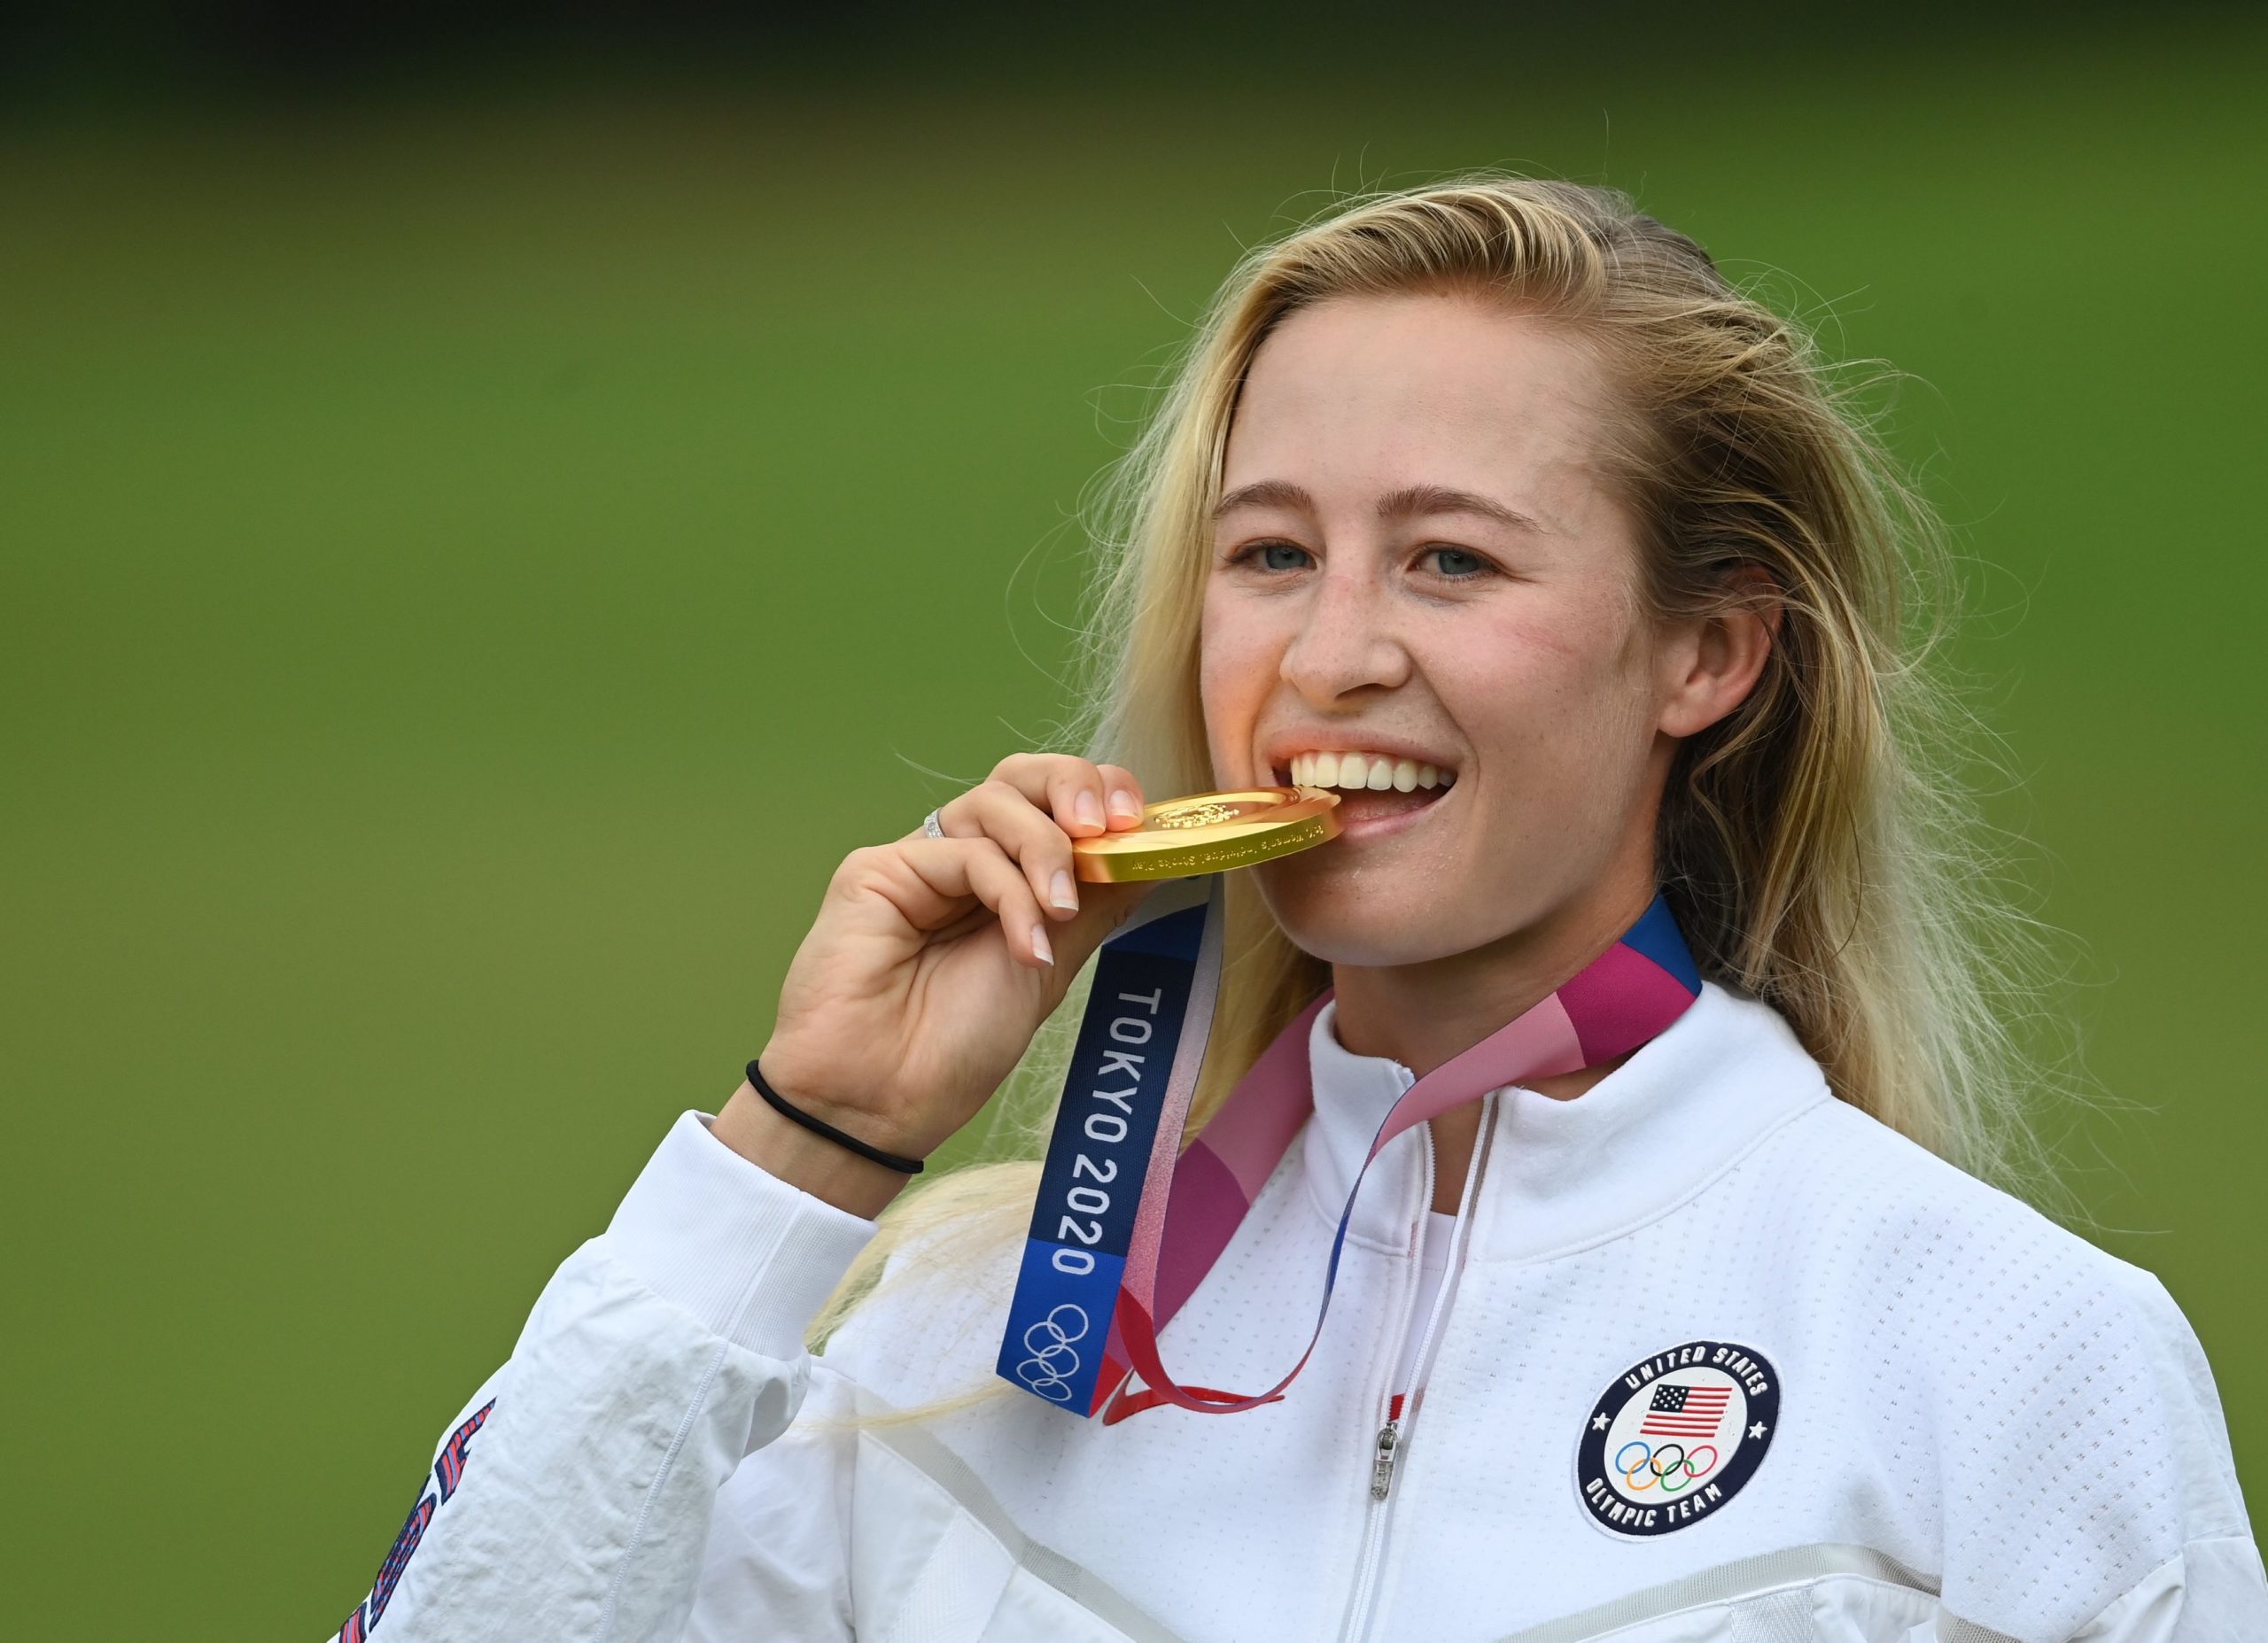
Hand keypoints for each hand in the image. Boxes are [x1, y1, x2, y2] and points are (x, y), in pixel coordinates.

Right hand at [717, 754, 1151, 1213]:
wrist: (882, 1104)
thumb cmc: (956, 1049)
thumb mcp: (1051, 968)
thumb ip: (1095, 905)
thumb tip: (1152, 852)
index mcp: (1003, 880)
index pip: (1053, 802)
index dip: (1100, 795)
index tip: (1142, 827)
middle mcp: (960, 860)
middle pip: (1020, 777)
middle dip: (1076, 786)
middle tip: (1107, 829)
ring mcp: (919, 862)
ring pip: (994, 801)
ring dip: (1046, 850)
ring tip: (1061, 914)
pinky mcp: (877, 872)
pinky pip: (963, 851)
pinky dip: (1009, 893)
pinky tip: (1024, 945)